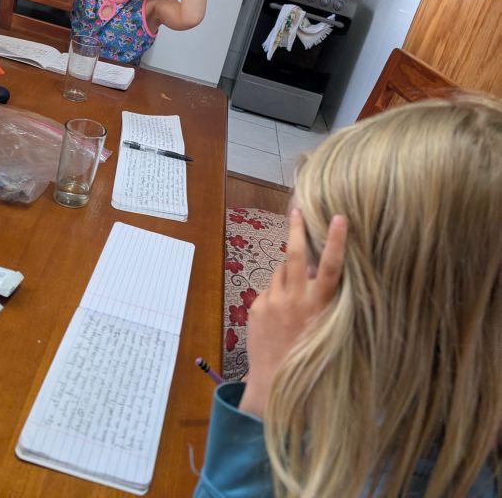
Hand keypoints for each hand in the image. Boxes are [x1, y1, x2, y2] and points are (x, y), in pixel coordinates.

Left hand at [239, 210, 346, 418]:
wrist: (274, 385)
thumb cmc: (308, 360)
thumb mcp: (327, 331)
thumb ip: (322, 300)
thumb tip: (314, 273)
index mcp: (318, 306)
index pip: (330, 267)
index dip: (336, 241)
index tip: (339, 217)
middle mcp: (295, 299)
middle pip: (294, 254)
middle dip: (296, 229)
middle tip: (297, 210)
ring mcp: (272, 302)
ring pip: (280, 272)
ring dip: (287, 276)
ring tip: (293, 298)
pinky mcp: (256, 307)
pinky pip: (268, 291)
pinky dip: (275, 296)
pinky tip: (278, 318)